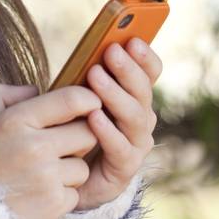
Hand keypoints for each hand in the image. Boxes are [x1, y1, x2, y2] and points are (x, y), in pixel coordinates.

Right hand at [0, 83, 102, 218]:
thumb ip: (0, 96)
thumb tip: (34, 90)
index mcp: (16, 121)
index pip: (71, 100)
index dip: (88, 99)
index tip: (91, 103)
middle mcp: (35, 147)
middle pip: (87, 133)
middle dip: (79, 138)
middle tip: (60, 146)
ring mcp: (47, 177)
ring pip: (82, 166)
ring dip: (69, 171)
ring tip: (42, 176)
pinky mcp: (54, 204)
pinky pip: (75, 193)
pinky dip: (61, 196)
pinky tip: (38, 196)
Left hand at [70, 37, 160, 211]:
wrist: (67, 178)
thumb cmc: (72, 128)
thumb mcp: (79, 96)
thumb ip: (89, 74)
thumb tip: (91, 45)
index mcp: (135, 97)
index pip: (150, 72)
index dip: (145, 56)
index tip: (132, 39)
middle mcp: (141, 119)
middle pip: (143, 91)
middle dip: (128, 69)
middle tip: (111, 51)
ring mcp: (136, 144)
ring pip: (135, 117)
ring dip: (115, 95)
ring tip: (95, 76)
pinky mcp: (125, 168)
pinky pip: (120, 148)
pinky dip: (108, 131)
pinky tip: (94, 116)